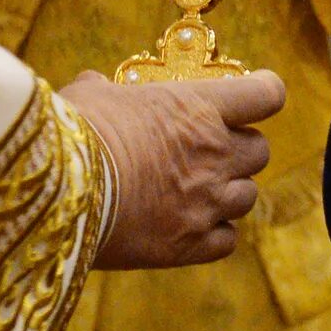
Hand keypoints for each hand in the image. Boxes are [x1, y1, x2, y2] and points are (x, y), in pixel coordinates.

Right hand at [64, 67, 284, 267]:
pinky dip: (215, 233)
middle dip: (242, 148)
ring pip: (248, 196)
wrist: (64, 193)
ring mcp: (206, 202)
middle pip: (260, 150)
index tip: (262, 89)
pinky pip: (226, 240)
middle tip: (215, 148)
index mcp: (198, 108)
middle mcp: (214, 154)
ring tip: (200, 189)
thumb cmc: (77, 133)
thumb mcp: (92, 97)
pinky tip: (191, 225)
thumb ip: (105, 90)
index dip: (267, 90)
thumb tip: (94, 84)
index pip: (264, 95)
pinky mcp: (189, 245)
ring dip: (230, 191)